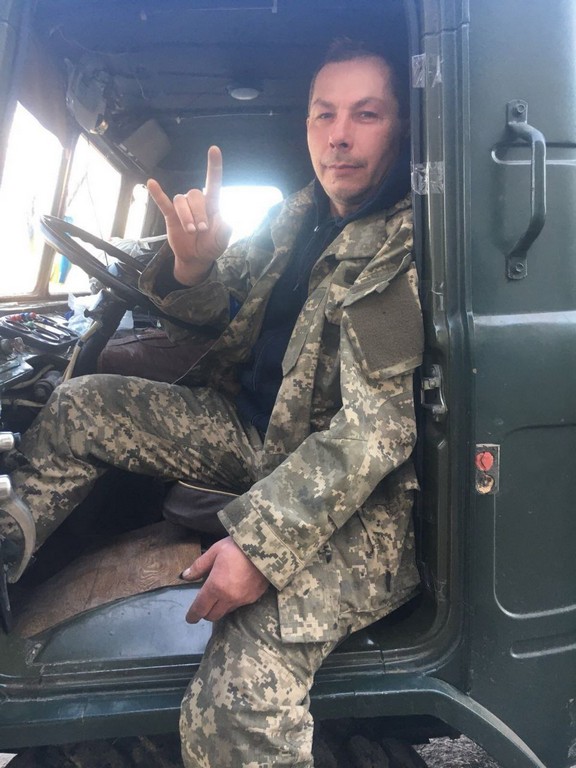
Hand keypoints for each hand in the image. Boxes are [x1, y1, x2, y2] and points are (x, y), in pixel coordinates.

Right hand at [147, 145, 231, 285]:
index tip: (214, 149)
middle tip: (202, 230)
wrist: (196, 258)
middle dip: (199, 214)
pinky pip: (163, 202)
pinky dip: (157, 193)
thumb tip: (227, 222)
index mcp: (212, 205)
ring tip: (190, 231)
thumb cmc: (211, 246)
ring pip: (181, 201)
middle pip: (195, 195)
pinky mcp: (170, 215)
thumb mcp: (221, 242)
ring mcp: (183, 208)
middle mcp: (197, 203)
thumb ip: (225, 231)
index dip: (214, 167)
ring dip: (186, 216)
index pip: (213, 183)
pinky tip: (151, 183)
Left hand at [182, 536, 268, 622]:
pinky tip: (234, 591)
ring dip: (219, 608)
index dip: (192, 615)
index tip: (189, 618)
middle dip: (205, 613)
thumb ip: (199, 566)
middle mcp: (228, 598)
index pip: (200, 608)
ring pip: (226, 612)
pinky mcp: (254, 598)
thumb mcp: (215, 551)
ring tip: (219, 596)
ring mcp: (242, 600)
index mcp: (215, 586)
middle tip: (204, 605)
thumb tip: (185, 576)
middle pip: (212, 615)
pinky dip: (233, 602)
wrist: (267, 548)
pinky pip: (239, 605)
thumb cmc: (237, 547)